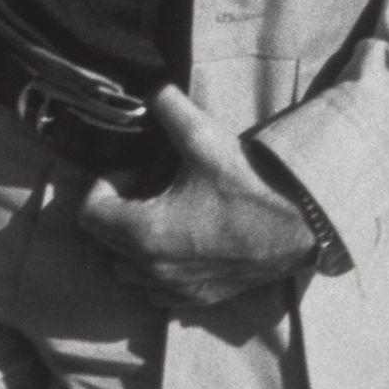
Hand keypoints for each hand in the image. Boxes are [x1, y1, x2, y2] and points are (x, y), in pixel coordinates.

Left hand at [73, 87, 317, 315]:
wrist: (299, 226)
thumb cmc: (249, 185)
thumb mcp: (205, 139)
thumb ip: (170, 109)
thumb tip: (153, 90)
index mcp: (145, 232)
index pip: (90, 213)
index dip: (107, 185)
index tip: (137, 172)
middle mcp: (153, 268)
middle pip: (104, 241)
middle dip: (119, 209)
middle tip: (150, 186)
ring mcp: (175, 288)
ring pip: (126, 269)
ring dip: (132, 241)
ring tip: (162, 213)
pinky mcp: (197, 298)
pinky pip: (155, 291)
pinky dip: (156, 268)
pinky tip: (182, 241)